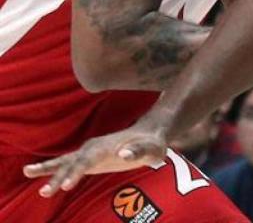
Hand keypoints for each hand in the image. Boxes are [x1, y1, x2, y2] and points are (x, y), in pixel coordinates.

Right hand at [22, 119, 168, 196]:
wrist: (150, 133)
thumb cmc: (152, 143)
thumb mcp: (152, 148)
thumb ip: (139, 151)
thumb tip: (123, 154)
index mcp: (107, 146)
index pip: (87, 161)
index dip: (76, 173)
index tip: (65, 186)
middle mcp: (94, 147)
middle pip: (72, 163)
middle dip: (58, 177)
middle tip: (45, 192)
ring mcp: (90, 151)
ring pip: (65, 160)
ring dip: (48, 169)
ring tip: (27, 172)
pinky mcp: (89, 158)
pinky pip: (68, 164)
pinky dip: (53, 169)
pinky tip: (37, 173)